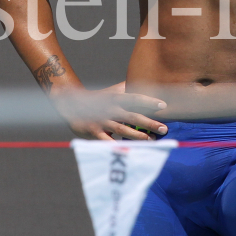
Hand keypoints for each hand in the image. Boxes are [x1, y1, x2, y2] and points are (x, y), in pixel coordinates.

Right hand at [51, 88, 168, 139]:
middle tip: (164, 129)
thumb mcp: (112, 91)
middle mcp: (111, 109)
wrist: (71, 104)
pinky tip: (126, 150)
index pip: (136, 99)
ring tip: (150, 139)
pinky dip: (115, 145)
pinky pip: (106, 140)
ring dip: (137, 135)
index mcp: (116, 98)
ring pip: (122, 129)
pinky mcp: (94, 132)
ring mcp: (102, 121)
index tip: (163, 105)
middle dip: (149, 123)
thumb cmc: (98, 99)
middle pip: (133, 116)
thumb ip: (128, 89)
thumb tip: (146, 85)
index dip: (149, 101)